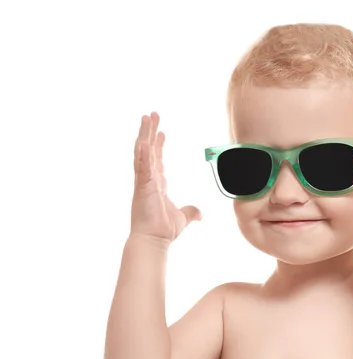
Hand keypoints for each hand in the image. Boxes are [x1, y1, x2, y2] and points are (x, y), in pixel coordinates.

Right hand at [131, 112, 200, 242]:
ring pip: (142, 152)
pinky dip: (142, 153)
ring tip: (146, 117)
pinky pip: (142, 166)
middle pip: (148, 150)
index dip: (158, 145)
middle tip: (152, 115)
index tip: (162, 132)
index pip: (157, 160)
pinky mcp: (142, 187)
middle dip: (150, 132)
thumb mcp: (182, 217)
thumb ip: (191, 212)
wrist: (154, 241)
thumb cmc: (163, 230)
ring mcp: (143, 182)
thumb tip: (200, 214)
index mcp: (156, 185)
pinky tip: (143, 140)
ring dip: (144, 134)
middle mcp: (148, 180)